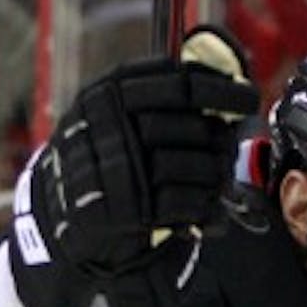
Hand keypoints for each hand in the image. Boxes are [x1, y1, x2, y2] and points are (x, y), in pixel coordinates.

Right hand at [16, 26, 257, 306]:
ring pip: (196, 164)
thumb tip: (227, 87)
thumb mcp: (114, 119)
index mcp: (109, 93)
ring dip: (216, 179)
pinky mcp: (125, 210)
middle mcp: (110, 124)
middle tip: (227, 154)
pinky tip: (208, 213)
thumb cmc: (100, 165)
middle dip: (221, 143)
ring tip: (216, 186)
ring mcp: (116, 167)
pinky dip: (205, 209)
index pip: (181, 82)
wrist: (59, 224)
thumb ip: (160, 101)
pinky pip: (186, 203)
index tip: (247, 97)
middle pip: (196, 125)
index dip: (222, 89)